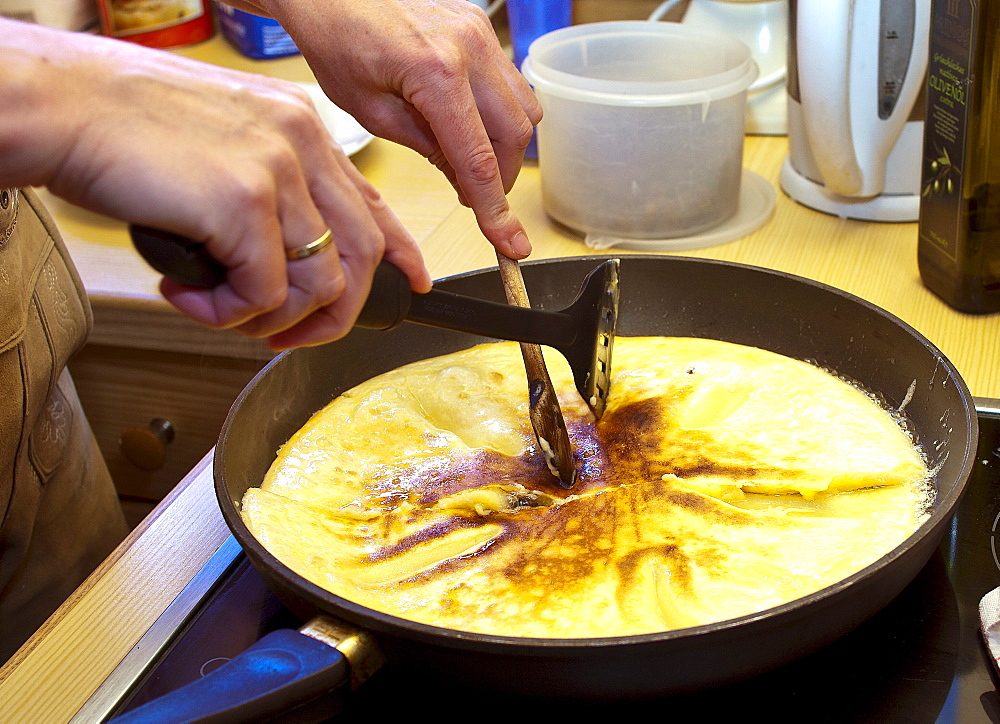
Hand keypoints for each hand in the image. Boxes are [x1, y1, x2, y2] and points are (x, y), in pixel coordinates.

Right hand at [1, 20, 430, 349]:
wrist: (62, 105)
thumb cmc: (126, 127)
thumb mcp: (224, 146)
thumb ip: (272, 188)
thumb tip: (293, 250)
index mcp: (302, 128)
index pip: (374, 203)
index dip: (400, 253)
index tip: (411, 283)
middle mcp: (301, 144)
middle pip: (360, 256)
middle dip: (331, 316)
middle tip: (286, 335)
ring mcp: (278, 171)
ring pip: (319, 285)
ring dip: (268, 319)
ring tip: (216, 307)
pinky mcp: (243, 202)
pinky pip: (263, 294)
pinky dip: (226, 313)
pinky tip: (188, 293)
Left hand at [258, 0, 542, 258]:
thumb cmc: (338, 44)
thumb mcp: (373, 113)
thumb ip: (428, 149)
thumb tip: (467, 182)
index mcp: (435, 73)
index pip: (478, 159)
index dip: (495, 210)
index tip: (511, 244)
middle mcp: (469, 48)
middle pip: (515, 135)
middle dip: (500, 176)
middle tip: (473, 197)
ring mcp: (480, 33)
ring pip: (524, 108)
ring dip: (505, 145)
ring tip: (466, 159)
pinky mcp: (481, 27)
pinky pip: (511, 82)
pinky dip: (499, 113)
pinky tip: (468, 124)